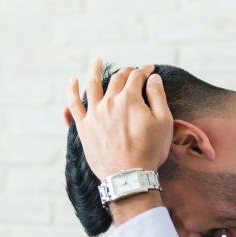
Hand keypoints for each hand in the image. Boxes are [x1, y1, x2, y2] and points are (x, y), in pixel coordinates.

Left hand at [64, 59, 172, 180]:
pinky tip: (72, 82)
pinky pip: (74, 105)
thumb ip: (157, 96)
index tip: (150, 69)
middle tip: (132, 71)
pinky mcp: (83, 127)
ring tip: (97, 61)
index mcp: (130, 99)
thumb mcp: (163, 122)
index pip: (137, 76)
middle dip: (126, 72)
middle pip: (117, 79)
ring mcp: (94, 113)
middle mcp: (109, 102)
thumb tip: (153, 77)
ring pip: (92, 85)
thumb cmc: (149, 151)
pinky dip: (72, 91)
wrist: (128, 176)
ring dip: (95, 70)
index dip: (145, 70)